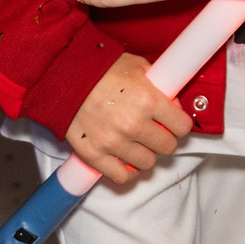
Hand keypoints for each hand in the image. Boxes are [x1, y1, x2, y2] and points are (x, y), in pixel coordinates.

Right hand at [65, 52, 191, 184]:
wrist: (62, 76)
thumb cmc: (99, 69)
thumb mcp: (138, 67)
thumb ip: (159, 86)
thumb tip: (173, 106)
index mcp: (148, 100)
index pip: (182, 127)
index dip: (179, 124)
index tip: (173, 123)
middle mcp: (133, 124)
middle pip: (167, 147)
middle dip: (164, 139)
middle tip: (154, 131)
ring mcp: (113, 142)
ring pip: (147, 163)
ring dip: (145, 154)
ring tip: (136, 142)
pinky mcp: (94, 155)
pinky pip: (122, 176)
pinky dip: (127, 171)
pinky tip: (125, 159)